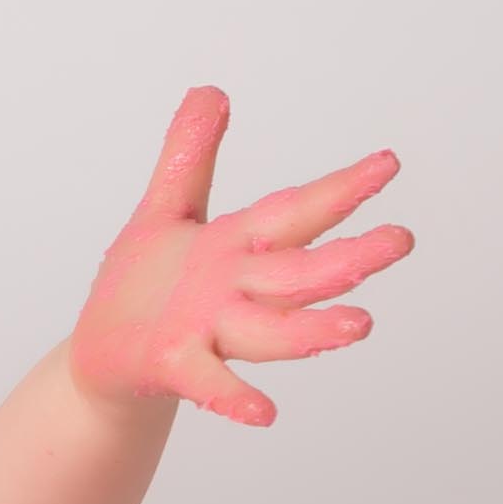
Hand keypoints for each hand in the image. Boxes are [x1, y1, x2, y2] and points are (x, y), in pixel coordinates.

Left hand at [68, 87, 413, 426]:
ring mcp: (210, 330)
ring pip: (271, 329)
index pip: (296, 213)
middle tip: (401, 241)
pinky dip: (235, 396)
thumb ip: (190, 155)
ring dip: (313, 330)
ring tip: (359, 324)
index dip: (340, 189)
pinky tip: (263, 413)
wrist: (101, 357)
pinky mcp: (174, 364)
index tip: (388, 162)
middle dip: (349, 259)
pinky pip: (209, 383)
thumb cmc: (143, 286)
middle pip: (300, 274)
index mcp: (237, 248)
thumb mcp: (165, 209)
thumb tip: (210, 90)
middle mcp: (236, 291)